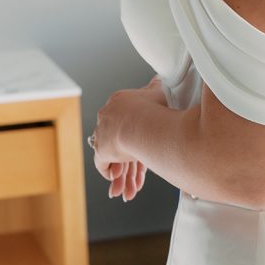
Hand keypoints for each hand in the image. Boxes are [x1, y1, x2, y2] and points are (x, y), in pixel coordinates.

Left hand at [89, 76, 167, 200]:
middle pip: (120, 139)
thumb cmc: (155, 108)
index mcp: (120, 102)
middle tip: (138, 173)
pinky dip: (112, 172)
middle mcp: (108, 116)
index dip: (138, 134)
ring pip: (113, 154)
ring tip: (129, 187)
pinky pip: (103, 164)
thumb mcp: (160, 93)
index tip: (146, 146)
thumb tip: (163, 77)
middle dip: (130, 159)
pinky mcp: (101, 149)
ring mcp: (103, 133)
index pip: (128, 121)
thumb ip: (158, 86)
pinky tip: (118, 182)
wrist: (144, 121)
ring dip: (124, 173)